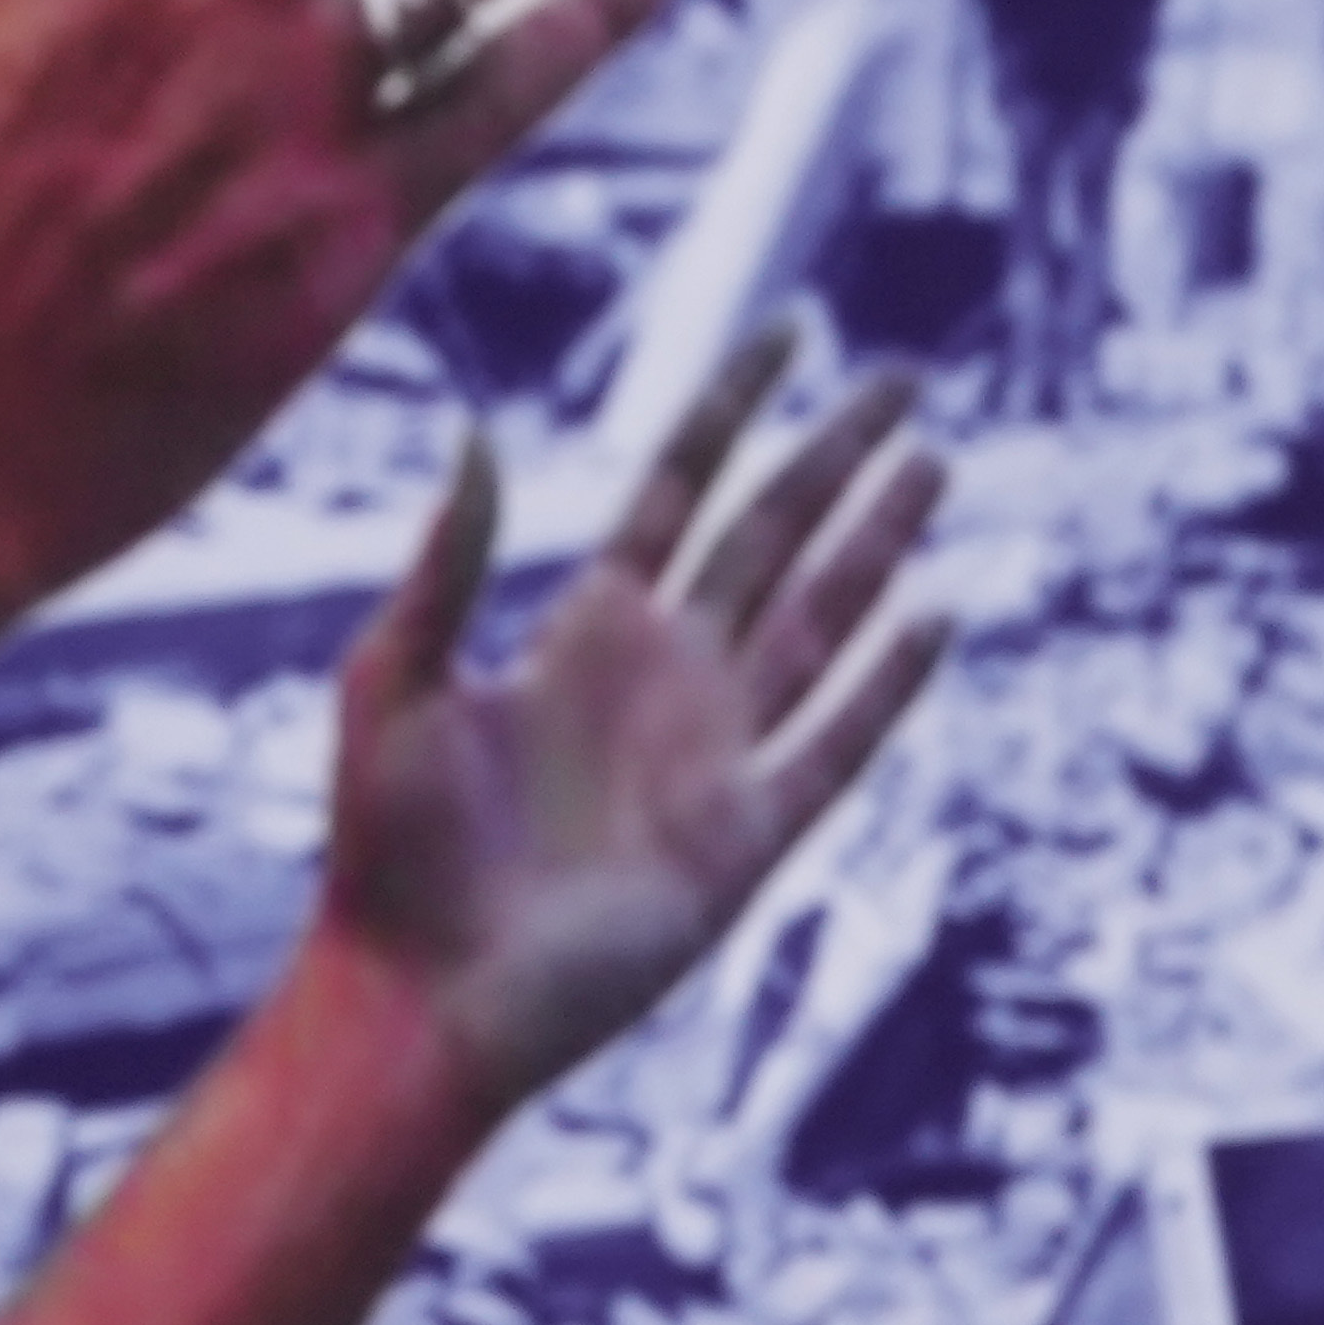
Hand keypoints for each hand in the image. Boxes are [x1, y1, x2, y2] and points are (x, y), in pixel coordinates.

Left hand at [323, 317, 947, 1110]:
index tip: (788, 330)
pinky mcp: (747, 840)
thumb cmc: (386, 848)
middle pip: (774, 537)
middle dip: (835, 457)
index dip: (733, 406)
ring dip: (879, 543)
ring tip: (933, 466)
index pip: (682, 487)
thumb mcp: (396, 676)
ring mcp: (716, 754)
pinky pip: (836, 746)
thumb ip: (450, 560)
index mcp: (587, 627)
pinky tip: (938, 618)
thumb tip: (478, 429)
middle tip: (900, 381)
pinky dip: (889, 686)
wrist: (423, 994)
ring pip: (823, 621)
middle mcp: (666, 676)